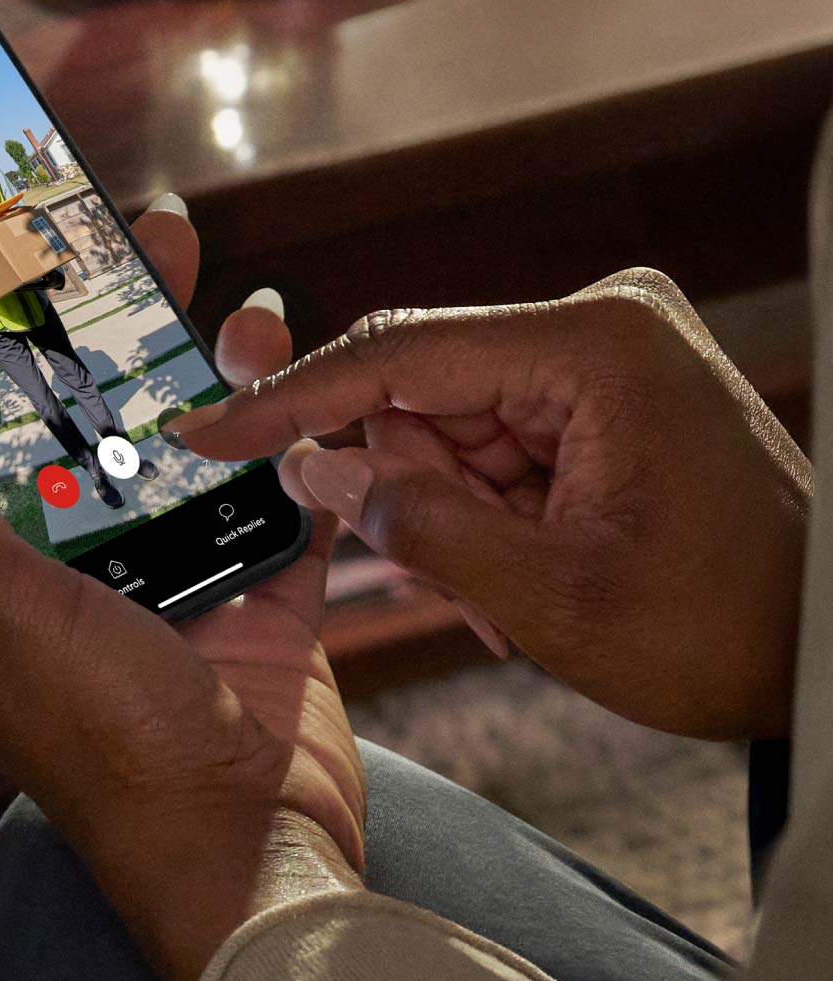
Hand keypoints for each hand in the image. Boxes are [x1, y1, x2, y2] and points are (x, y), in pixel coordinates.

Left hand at [0, 200, 363, 980]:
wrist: (253, 846)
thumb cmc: (110, 743)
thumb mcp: (0, 611)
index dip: (10, 347)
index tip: (34, 263)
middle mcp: (72, 576)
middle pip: (95, 422)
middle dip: (124, 330)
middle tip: (153, 235)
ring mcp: (167, 581)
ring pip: (185, 446)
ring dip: (210, 367)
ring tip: (230, 289)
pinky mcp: (249, 593)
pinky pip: (263, 495)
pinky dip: (279, 439)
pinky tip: (290, 368)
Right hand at [175, 268, 810, 739]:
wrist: (829, 653)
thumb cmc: (731, 627)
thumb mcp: (555, 598)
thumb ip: (417, 525)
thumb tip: (315, 471)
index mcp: (595, 348)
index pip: (399, 354)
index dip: (290, 399)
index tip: (210, 429)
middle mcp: (596, 327)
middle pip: (423, 391)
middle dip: (402, 488)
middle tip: (440, 576)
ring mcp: (600, 357)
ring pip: (449, 425)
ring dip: (449, 514)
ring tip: (508, 594)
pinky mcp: (598, 393)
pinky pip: (492, 442)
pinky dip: (483, 512)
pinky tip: (520, 570)